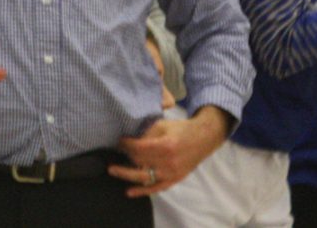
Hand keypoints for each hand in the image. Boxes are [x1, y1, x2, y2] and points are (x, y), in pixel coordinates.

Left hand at [109, 105, 230, 196]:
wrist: (203, 138)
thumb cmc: (182, 129)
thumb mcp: (163, 125)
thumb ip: (147, 133)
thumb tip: (130, 141)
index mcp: (166, 145)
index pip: (139, 148)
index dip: (126, 144)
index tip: (120, 140)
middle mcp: (168, 161)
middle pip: (139, 161)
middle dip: (125, 155)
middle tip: (116, 152)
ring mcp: (172, 173)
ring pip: (144, 176)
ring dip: (126, 174)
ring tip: (112, 170)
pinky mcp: (175, 179)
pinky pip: (156, 188)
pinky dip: (142, 191)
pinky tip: (129, 192)